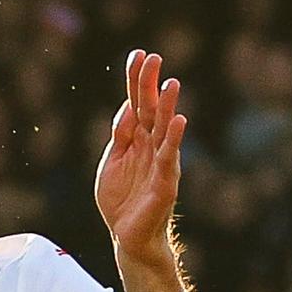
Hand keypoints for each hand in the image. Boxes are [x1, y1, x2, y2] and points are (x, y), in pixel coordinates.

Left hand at [95, 49, 185, 267]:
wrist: (128, 238)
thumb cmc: (121, 201)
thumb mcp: (113, 161)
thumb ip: (121, 135)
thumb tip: (127, 107)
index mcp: (137, 139)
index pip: (137, 103)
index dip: (137, 80)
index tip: (138, 54)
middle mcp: (151, 146)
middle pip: (151, 109)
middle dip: (151, 83)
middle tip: (154, 57)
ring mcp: (160, 163)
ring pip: (163, 129)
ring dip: (168, 105)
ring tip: (172, 83)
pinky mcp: (165, 182)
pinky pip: (169, 157)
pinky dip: (173, 138)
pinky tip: (177, 120)